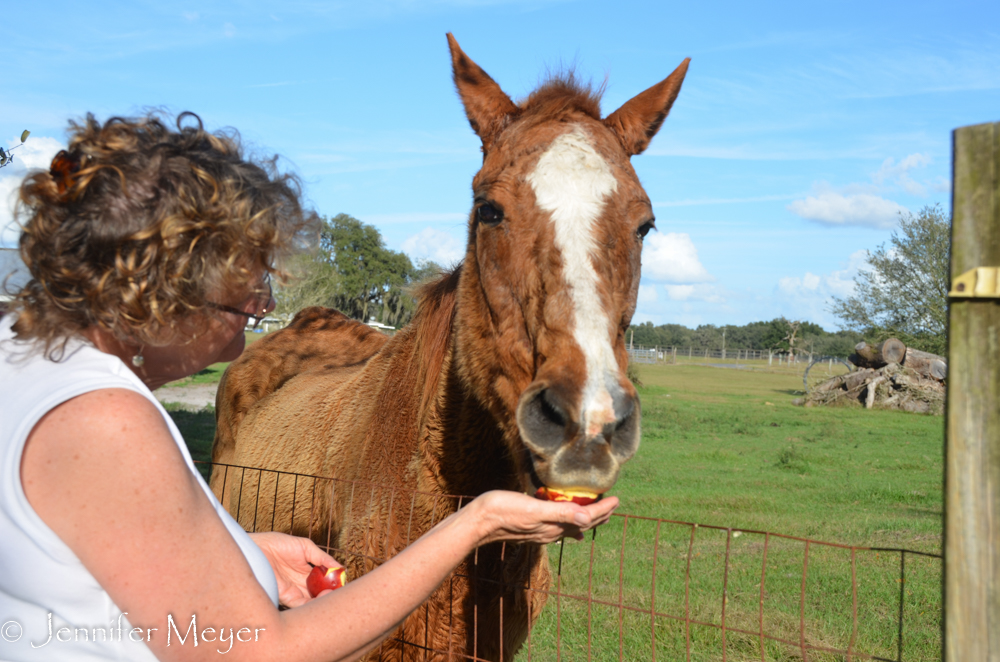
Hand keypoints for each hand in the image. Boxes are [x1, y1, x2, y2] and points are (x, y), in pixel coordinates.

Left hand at [250, 532, 344, 606]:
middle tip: (339, 592)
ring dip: (323, 601)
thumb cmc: (276, 544)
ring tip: (331, 594)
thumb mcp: (304, 547)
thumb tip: (339, 567)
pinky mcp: (285, 596)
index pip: (324, 582)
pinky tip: (320, 597)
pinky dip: (312, 604)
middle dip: (331, 595)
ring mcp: (294, 591)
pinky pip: (300, 605)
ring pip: (312, 602)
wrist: (256, 548)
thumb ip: (321, 557)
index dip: (334, 584)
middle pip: (319, 594)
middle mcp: (301, 584)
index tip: (343, 583)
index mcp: (306, 572)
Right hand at [470, 490, 618, 545]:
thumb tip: (587, 522)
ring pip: (570, 526)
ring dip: (585, 519)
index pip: (586, 518)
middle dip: (599, 516)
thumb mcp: (533, 509)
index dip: (603, 510)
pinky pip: (558, 527)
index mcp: (554, 526)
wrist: (477, 523)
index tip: (617, 500)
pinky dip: (569, 523)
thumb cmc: (502, 511)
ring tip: (596, 513)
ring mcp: (540, 532)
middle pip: (581, 525)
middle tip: (612, 505)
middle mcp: (550, 532)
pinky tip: (568, 524)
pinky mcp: (531, 528)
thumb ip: (560, 514)